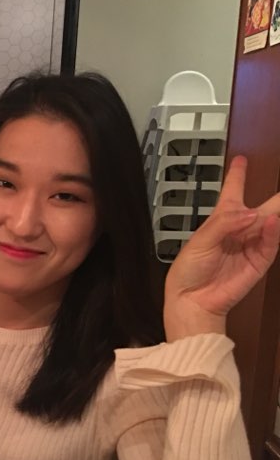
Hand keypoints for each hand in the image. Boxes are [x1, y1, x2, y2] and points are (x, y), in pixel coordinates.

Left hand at [164, 156, 279, 338]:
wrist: (192, 299)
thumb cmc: (188, 270)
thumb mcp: (199, 241)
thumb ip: (223, 224)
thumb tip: (249, 214)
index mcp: (220, 221)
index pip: (232, 193)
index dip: (237, 176)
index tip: (241, 160)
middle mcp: (239, 230)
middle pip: (263, 207)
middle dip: (277, 198)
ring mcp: (251, 244)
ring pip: (272, 223)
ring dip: (278, 211)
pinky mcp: (259, 261)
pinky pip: (270, 243)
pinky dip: (273, 232)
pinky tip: (272, 220)